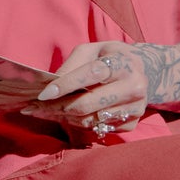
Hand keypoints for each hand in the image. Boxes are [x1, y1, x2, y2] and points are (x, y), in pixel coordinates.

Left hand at [28, 42, 150, 139]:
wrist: (145, 72)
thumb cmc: (110, 58)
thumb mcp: (92, 50)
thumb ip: (71, 65)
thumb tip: (49, 86)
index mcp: (123, 63)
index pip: (90, 75)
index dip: (65, 85)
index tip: (42, 94)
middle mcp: (133, 87)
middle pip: (87, 104)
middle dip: (56, 107)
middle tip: (34, 108)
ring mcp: (135, 108)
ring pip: (89, 120)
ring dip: (64, 117)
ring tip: (47, 111)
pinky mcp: (132, 123)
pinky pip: (97, 129)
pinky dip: (79, 123)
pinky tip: (70, 115)